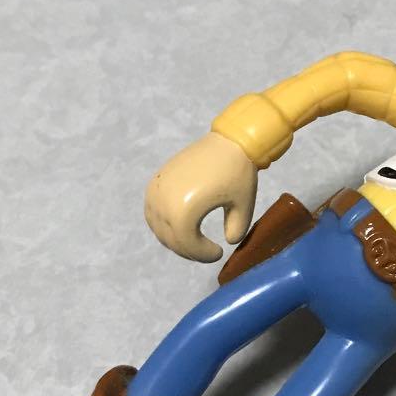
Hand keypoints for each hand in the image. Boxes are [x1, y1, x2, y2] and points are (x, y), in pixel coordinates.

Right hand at [144, 132, 257, 261]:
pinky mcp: (156, 182)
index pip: (186, 243)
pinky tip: (182, 228)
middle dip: (190, 250)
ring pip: (158, 227)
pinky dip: (164, 224)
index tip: (218, 253)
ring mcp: (157, 190)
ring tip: (196, 241)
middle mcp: (164, 200)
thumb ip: (236, 229)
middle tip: (207, 252)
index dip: (201, 254)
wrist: (228, 141)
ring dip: (176, 239)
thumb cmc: (238, 173)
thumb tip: (228, 242)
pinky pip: (152, 212)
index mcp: (184, 208)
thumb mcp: (243, 206)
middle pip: (171, 238)